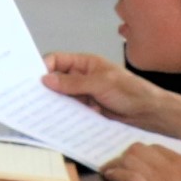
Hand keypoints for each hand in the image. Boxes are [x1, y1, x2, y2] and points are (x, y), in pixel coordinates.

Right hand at [43, 53, 180, 138]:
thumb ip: (73, 83)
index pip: (57, 60)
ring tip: (40, 110)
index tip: (33, 79)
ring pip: (60, 96)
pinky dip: (62, 114)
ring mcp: (83, 94)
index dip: (44, 67)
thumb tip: (46, 80)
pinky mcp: (86, 109)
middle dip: (45, 86)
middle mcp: (81, 77)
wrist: (150, 114)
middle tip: (30, 96)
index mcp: (85, 63)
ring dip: (54, 102)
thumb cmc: (131, 92)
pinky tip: (56, 119)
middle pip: (55, 79)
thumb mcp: (101, 83)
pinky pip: (68, 110)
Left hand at [100, 144, 180, 180]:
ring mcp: (161, 180)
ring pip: (130, 159)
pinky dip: (116, 174)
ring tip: (108, 171)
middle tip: (116, 166)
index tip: (131, 161)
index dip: (140, 154)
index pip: (155, 149)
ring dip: (116, 164)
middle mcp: (172, 168)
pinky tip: (109, 177)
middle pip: (138, 150)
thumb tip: (161, 175)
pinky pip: (129, 176)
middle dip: (124, 156)